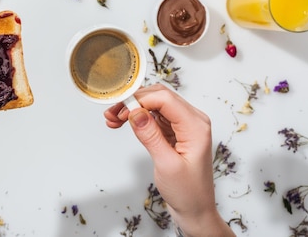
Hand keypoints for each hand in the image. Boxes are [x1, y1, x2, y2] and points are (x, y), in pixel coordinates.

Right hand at [104, 84, 234, 236]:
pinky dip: (137, 117)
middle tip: (112, 114)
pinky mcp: (175, 131)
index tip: (120, 111)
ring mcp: (183, 125)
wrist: (195, 210)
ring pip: (154, 104)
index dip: (140, 100)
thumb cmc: (188, 192)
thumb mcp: (167, 164)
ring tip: (113, 120)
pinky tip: (122, 123)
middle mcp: (192, 121)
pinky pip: (154, 116)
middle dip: (133, 102)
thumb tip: (135, 112)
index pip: (165, 98)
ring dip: (133, 108)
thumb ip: (150, 136)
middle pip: (159, 97)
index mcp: (196, 126)